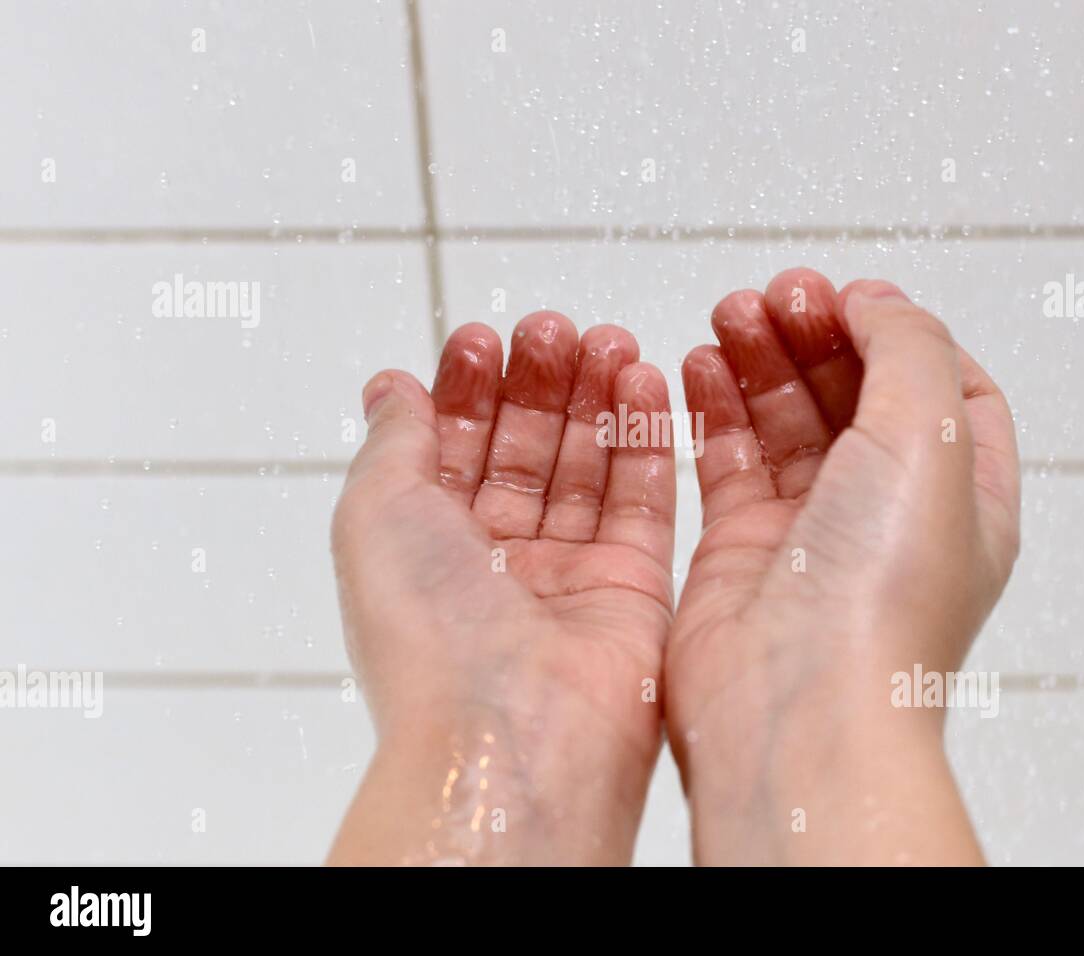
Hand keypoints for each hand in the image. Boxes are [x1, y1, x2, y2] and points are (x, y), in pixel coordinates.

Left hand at [328, 315, 674, 864]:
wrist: (511, 730)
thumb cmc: (426, 631)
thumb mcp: (374, 513)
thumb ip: (393, 441)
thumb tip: (392, 388)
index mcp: (429, 548)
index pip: (453, 450)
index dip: (467, 391)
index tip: (484, 339)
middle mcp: (498, 562)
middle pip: (524, 451)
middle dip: (537, 384)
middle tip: (551, 329)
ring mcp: (569, 574)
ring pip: (586, 466)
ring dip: (595, 398)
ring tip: (605, 339)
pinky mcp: (635, 585)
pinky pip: (644, 499)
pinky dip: (645, 438)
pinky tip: (642, 381)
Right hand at [667, 268, 1019, 863]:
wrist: (796, 708)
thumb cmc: (880, 603)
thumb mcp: (930, 438)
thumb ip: (908, 348)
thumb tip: (875, 303)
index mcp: (961, 498)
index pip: (945, 393)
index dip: (900, 335)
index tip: (850, 299)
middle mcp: (888, 516)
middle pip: (856, 395)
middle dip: (817, 334)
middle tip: (776, 296)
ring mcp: (813, 533)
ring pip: (786, 420)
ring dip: (760, 359)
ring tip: (729, 315)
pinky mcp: (741, 550)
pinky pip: (726, 458)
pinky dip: (714, 406)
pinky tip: (698, 364)